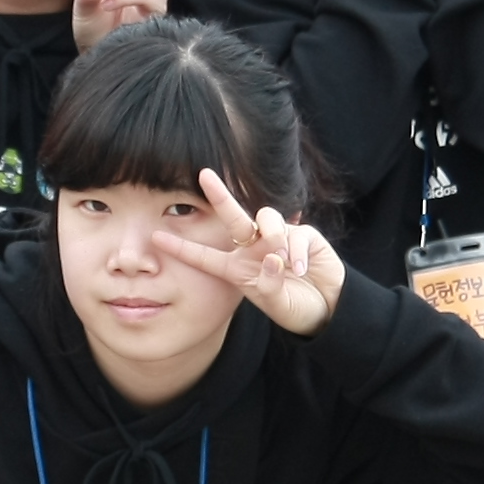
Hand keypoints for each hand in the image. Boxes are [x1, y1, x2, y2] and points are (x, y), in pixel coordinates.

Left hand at [151, 168, 343, 333]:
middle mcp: (255, 249)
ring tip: (281, 260)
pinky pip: (295, 233)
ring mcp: (279, 238)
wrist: (328, 308)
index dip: (182, 248)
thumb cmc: (294, 308)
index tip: (156, 238)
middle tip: (205, 174)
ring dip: (273, 235)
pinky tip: (301, 269)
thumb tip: (272, 257)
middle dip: (219, 194)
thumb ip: (270, 284)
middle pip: (234, 217)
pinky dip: (296, 251)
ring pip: (267, 218)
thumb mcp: (276, 303)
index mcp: (238, 269)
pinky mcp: (304, 234)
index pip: (205, 257)